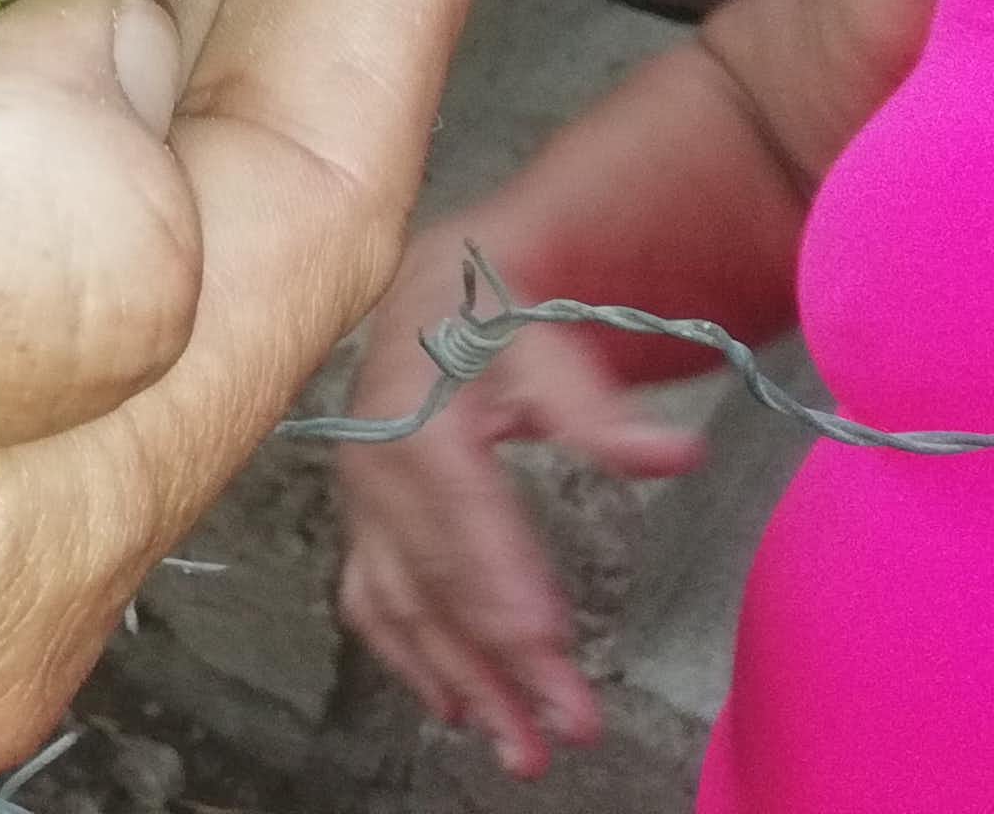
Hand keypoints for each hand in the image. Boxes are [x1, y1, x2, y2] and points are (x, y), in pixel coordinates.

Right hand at [335, 224, 706, 778]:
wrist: (437, 286)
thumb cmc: (497, 310)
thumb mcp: (546, 339)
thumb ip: (599, 406)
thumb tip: (672, 456)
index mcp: (416, 420)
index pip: (467, 526)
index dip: (508, 595)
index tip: (556, 659)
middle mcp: (374, 466)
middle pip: (440, 582)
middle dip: (502, 666)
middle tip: (568, 734)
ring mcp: (361, 497)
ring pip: (403, 606)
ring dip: (459, 680)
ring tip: (518, 748)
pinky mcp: (363, 516)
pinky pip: (371, 598)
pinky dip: (407, 655)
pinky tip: (449, 702)